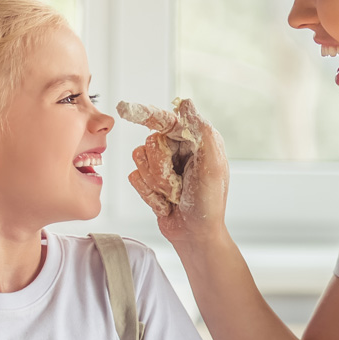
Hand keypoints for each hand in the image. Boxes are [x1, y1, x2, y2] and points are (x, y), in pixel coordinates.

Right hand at [126, 99, 228, 247]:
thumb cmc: (207, 204)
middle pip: (150, 142)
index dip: (147, 113)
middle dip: (162, 169)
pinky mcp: (150, 180)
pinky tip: (166, 203)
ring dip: (157, 183)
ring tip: (174, 196)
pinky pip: (134, 177)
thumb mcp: (212, 167)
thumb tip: (186, 103)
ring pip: (139, 159)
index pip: (167, 120)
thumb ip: (201, 132)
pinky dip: (150, 195)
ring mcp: (162, 165)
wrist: (194, 235)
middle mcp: (178, 149)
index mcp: (196, 140)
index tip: (126, 109)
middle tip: (179, 185)